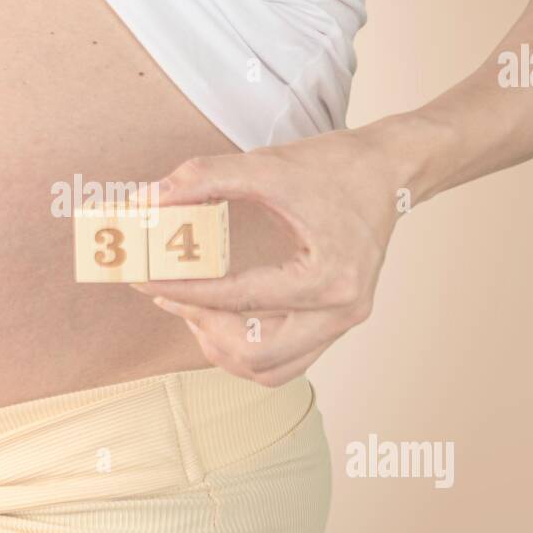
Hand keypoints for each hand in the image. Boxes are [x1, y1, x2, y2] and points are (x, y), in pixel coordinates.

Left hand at [132, 127, 412, 386]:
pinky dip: (246, 351)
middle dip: (202, 326)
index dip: (185, 288)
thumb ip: (205, 177)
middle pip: (255, 353)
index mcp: (329, 275)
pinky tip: (221, 318)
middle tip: (168, 294)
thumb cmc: (334, 167)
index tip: (144, 277)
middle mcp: (342, 310)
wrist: (387, 173)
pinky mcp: (335, 326)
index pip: (240, 297)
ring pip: (268, 369)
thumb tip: (148, 199)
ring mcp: (342, 324)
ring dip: (222, 346)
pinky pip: (285, 363)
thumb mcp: (267, 163)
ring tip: (192, 307)